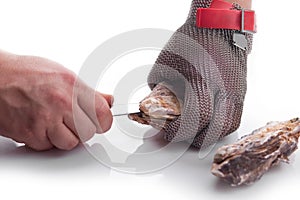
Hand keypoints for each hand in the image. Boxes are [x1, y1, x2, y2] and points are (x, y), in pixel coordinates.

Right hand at [0, 51, 112, 150]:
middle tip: (73, 120)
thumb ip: (88, 92)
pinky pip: (49, 146)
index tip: (101, 121)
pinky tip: (40, 125)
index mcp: (72, 86)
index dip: (103, 121)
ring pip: (71, 143)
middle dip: (83, 129)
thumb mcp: (63, 75)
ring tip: (55, 122)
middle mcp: (61, 103)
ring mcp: (46, 120)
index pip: (103, 114)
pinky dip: (46, 140)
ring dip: (65, 136)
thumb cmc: (25, 73)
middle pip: (89, 132)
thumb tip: (107, 101)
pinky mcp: (31, 134)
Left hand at [147, 0, 252, 147]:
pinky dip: (221, 127)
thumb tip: (155, 109)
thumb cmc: (189, 42)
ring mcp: (234, 91)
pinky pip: (235, 118)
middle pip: (213, 129)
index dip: (179, 132)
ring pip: (227, 127)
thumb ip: (158, 91)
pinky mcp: (241, 91)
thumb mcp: (164, 65)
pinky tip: (210, 124)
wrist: (218, 27)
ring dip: (209, 135)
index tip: (168, 132)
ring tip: (195, 131)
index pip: (193, 119)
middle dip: (193, 138)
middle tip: (180, 133)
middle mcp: (221, 89)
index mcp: (199, 81)